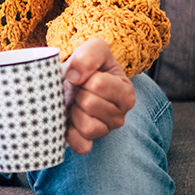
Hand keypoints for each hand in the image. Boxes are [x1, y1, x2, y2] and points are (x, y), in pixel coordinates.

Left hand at [62, 38, 135, 154]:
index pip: (98, 84)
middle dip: (77, 93)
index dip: (83, 76)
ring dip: (74, 112)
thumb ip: (89, 55)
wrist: (76, 76)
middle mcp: (120, 115)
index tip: (83, 75)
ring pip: (88, 127)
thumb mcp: (95, 48)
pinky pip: (81, 146)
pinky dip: (70, 134)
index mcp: (125, 92)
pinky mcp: (89, 142)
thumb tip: (74, 76)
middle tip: (77, 89)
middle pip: (90, 105)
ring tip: (74, 102)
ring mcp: (105, 130)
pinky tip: (68, 120)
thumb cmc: (89, 63)